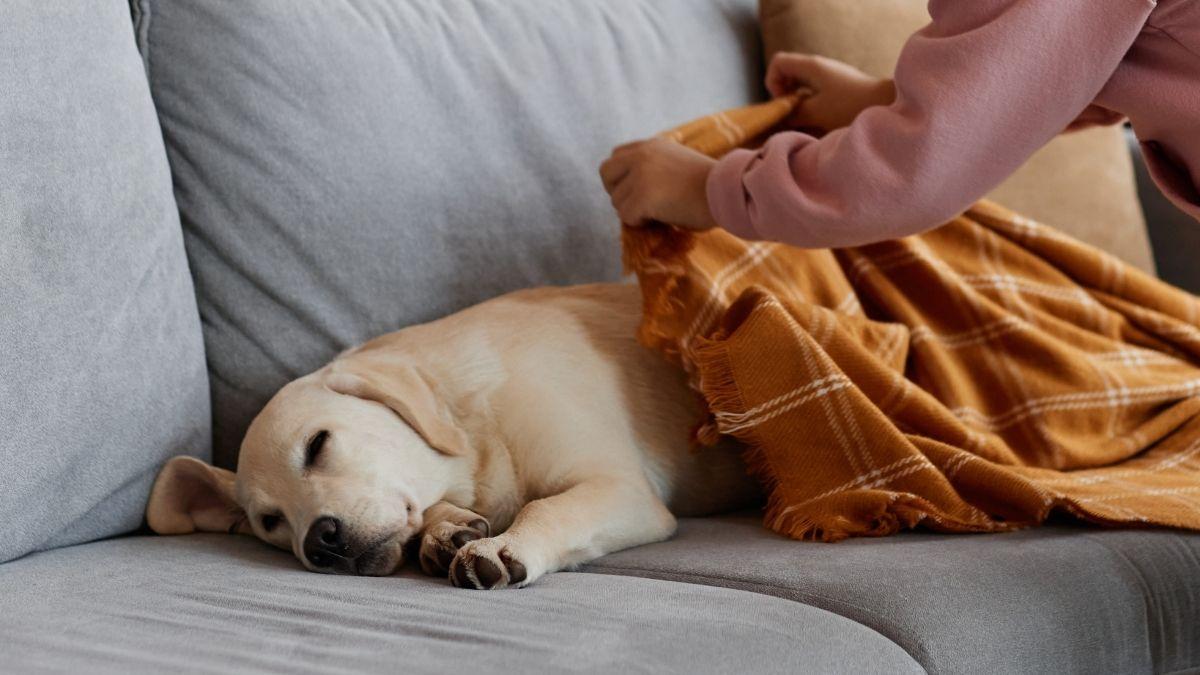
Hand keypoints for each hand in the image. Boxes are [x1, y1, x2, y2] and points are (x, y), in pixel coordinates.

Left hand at [599, 138, 717, 230]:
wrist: (729, 193)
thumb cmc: (712, 187)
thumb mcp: (678, 166)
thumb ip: (654, 169)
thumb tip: (632, 192)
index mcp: (651, 145)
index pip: (616, 157)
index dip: (622, 178)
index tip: (638, 192)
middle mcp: (642, 155)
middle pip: (606, 174)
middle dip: (618, 193)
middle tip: (640, 206)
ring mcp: (640, 175)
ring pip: (617, 201)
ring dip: (634, 212)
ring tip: (661, 212)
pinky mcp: (642, 196)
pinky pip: (626, 217)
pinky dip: (641, 223)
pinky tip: (662, 218)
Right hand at [766, 52, 895, 131]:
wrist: (887, 105)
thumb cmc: (851, 106)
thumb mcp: (817, 112)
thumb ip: (793, 114)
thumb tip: (778, 119)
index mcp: (811, 66)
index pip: (778, 63)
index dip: (772, 82)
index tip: (783, 103)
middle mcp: (819, 67)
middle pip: (788, 75)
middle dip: (784, 96)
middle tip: (791, 115)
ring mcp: (830, 77)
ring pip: (801, 86)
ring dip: (798, 104)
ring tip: (804, 122)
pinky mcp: (838, 88)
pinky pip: (815, 93)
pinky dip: (811, 106)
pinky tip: (818, 123)